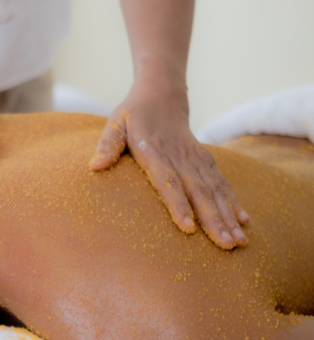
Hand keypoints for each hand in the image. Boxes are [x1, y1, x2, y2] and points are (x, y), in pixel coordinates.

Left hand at [89, 91, 248, 249]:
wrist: (162, 94)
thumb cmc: (133, 115)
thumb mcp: (115, 124)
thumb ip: (107, 145)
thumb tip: (95, 166)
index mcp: (155, 150)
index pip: (168, 180)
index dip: (178, 204)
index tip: (189, 228)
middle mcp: (180, 156)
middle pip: (199, 191)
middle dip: (214, 219)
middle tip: (225, 245)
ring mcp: (196, 158)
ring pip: (215, 190)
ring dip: (228, 216)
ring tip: (238, 242)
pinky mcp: (205, 160)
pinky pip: (221, 183)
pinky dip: (233, 202)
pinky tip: (244, 221)